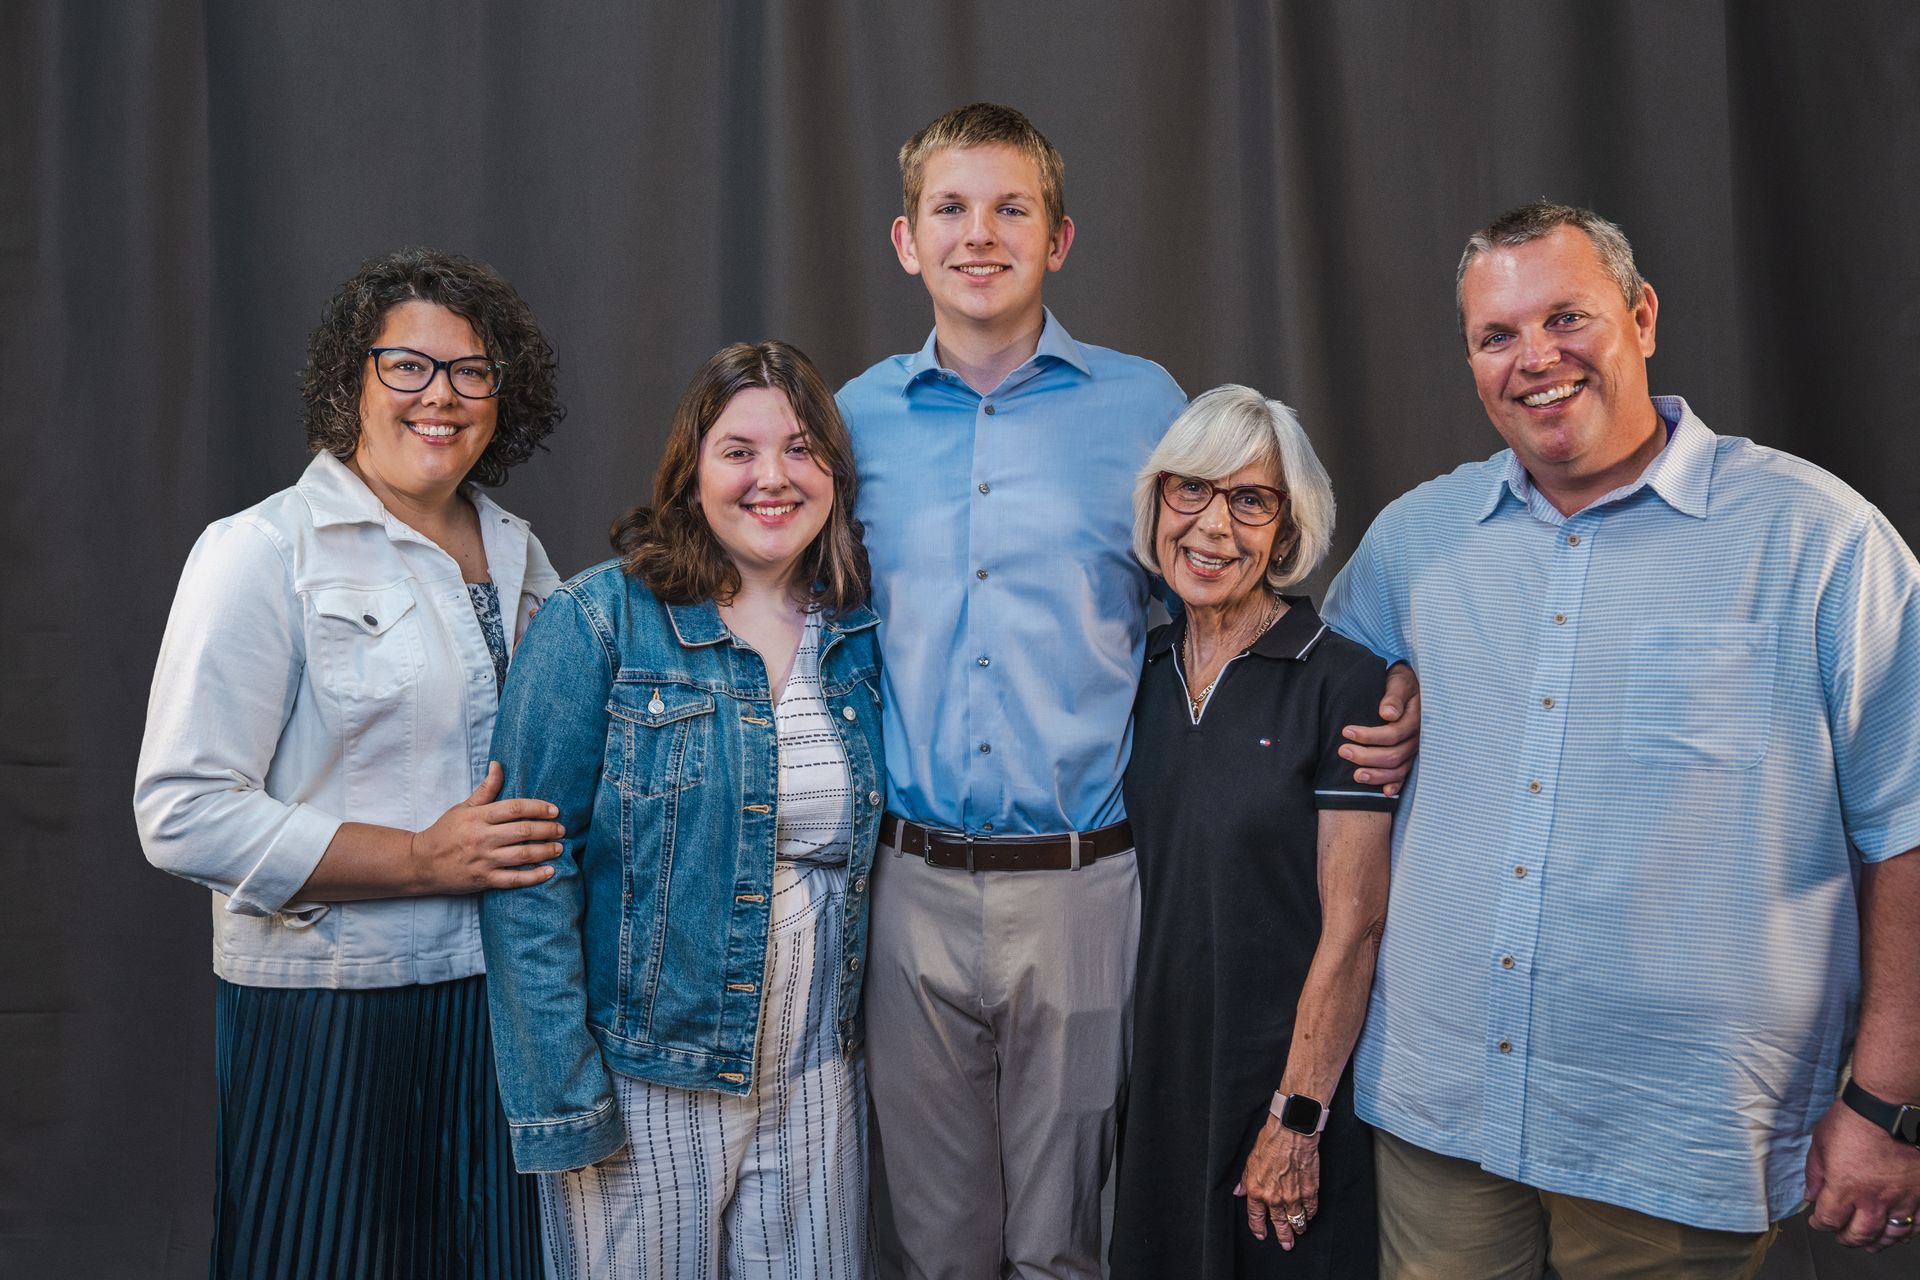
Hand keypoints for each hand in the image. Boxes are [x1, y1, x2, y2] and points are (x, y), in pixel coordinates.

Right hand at [409, 761, 565, 893]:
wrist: (421, 863)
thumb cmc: (445, 832)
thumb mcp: (463, 807)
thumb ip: (486, 789)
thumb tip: (499, 764)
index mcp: (478, 817)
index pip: (515, 808)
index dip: (538, 808)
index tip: (554, 810)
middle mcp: (482, 838)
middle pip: (523, 831)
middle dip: (547, 830)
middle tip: (562, 829)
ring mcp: (483, 860)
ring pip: (522, 855)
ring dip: (545, 851)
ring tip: (560, 848)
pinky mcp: (483, 880)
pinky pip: (513, 879)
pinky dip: (534, 876)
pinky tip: (549, 871)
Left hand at [1235, 1116, 1319, 1249]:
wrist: (1291, 1132)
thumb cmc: (1270, 1141)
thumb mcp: (1250, 1160)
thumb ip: (1245, 1179)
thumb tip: (1239, 1191)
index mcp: (1257, 1190)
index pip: (1255, 1215)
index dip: (1258, 1227)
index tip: (1261, 1234)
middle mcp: (1274, 1198)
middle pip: (1278, 1223)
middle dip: (1282, 1236)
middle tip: (1286, 1244)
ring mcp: (1293, 1196)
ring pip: (1296, 1220)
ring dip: (1298, 1228)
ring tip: (1299, 1232)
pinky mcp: (1310, 1191)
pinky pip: (1311, 1209)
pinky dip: (1310, 1214)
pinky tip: (1309, 1216)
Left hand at [1340, 662, 1420, 796]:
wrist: (1404, 686)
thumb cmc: (1397, 682)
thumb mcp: (1397, 682)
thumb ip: (1393, 696)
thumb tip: (1387, 713)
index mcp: (1415, 719)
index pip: (1393, 734)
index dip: (1369, 736)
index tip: (1346, 731)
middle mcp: (1416, 738)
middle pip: (1394, 755)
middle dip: (1367, 756)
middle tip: (1343, 751)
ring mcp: (1413, 750)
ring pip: (1398, 769)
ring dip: (1376, 775)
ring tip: (1355, 775)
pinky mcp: (1408, 757)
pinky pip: (1404, 776)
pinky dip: (1394, 785)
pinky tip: (1382, 792)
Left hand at [1806, 1098, 1919, 1250]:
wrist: (1888, 1108)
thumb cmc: (1854, 1120)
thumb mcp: (1820, 1142)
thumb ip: (1814, 1173)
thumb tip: (1810, 1195)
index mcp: (1844, 1188)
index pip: (1829, 1220)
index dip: (1820, 1224)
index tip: (1817, 1222)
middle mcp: (1873, 1199)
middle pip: (1859, 1234)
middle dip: (1846, 1239)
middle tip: (1841, 1237)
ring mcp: (1901, 1198)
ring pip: (1890, 1234)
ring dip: (1877, 1242)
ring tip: (1869, 1243)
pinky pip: (1918, 1223)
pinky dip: (1908, 1232)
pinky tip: (1899, 1232)